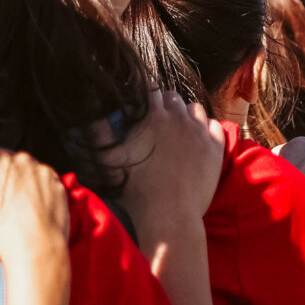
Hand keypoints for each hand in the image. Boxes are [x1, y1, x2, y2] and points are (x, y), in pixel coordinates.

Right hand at [0, 145, 69, 267]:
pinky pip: (44, 185)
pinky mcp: (60, 187)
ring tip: (14, 208)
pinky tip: (32, 211)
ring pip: (26, 172)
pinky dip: (38, 194)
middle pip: (3, 161)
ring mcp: (44, 173)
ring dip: (19, 184)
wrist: (37, 249)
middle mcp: (23, 159)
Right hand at [107, 91, 225, 225]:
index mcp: (153, 116)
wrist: (170, 215)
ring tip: (178, 129)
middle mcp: (179, 118)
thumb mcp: (111, 160)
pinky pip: (214, 125)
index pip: (150, 90)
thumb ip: (99, 134)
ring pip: (194, 108)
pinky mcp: (216, 148)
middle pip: (172, 97)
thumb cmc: (137, 190)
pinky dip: (206, 128)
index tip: (142, 105)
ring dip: (185, 114)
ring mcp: (200, 132)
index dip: (145, 95)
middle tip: (157, 121)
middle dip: (164, 104)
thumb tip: (89, 116)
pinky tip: (197, 140)